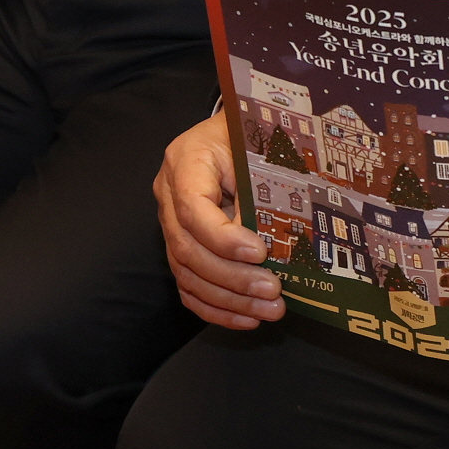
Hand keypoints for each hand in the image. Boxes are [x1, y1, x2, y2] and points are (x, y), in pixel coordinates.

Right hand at [154, 112, 280, 328]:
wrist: (235, 128)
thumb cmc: (251, 131)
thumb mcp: (258, 144)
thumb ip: (261, 182)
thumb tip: (280, 232)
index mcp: (185, 160)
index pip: (193, 209)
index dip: (224, 238)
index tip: (261, 252)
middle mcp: (169, 193)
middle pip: (187, 248)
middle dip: (232, 278)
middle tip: (273, 291)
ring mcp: (170, 221)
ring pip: (187, 273)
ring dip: (229, 300)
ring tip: (269, 311)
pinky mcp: (180, 244)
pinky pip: (188, 284)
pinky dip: (216, 308)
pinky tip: (247, 319)